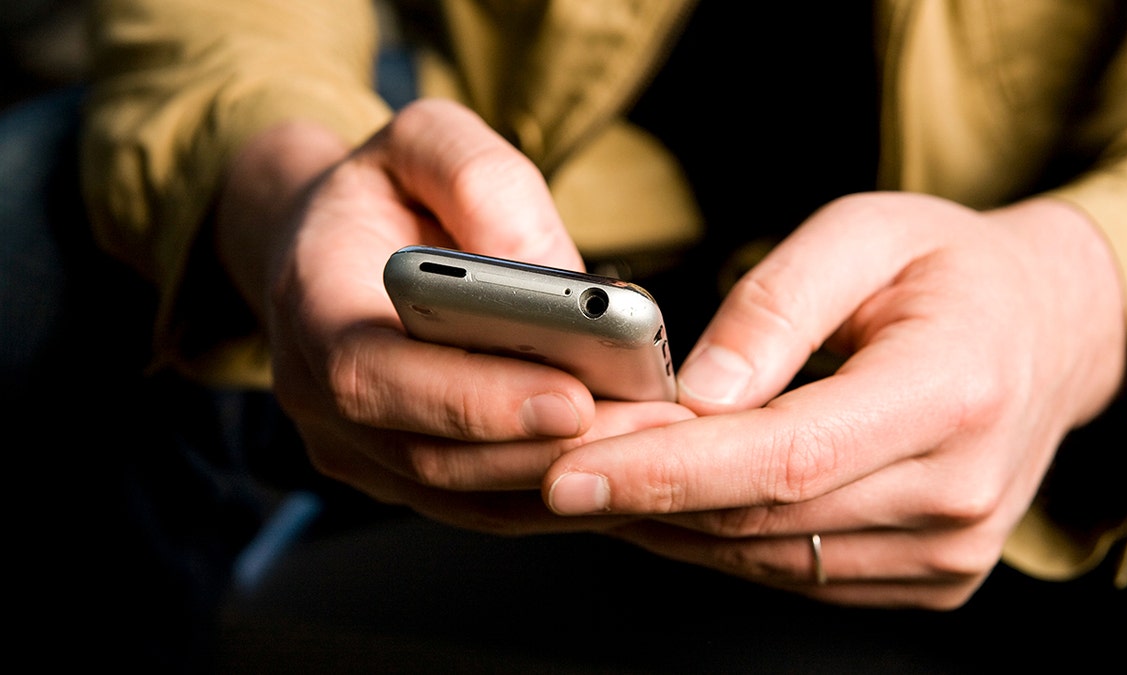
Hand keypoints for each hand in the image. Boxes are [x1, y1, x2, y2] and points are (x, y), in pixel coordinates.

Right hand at [215, 99, 691, 532]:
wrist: (330, 245)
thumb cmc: (385, 191)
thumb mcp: (424, 141)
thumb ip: (479, 180)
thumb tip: (548, 269)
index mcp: (311, 307)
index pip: (373, 376)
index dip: (472, 397)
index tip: (572, 397)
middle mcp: (317, 398)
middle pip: (434, 456)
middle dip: (549, 448)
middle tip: (653, 428)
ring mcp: (358, 450)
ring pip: (467, 496)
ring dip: (567, 481)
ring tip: (659, 445)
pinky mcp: (401, 478)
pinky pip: (484, 506)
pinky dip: (558, 495)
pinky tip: (627, 468)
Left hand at [542, 192, 1126, 607]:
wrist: (1049, 331)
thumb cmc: (956, 272)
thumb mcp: (866, 234)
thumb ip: (779, 305)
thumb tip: (698, 386)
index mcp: (953, 393)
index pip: (786, 456)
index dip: (669, 471)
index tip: (572, 472)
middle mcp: (959, 491)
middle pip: (765, 515)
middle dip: (643, 495)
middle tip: (555, 464)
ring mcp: (948, 548)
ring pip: (767, 554)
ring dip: (670, 523)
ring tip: (599, 477)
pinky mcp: (928, 575)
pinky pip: (796, 570)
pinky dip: (720, 537)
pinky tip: (671, 501)